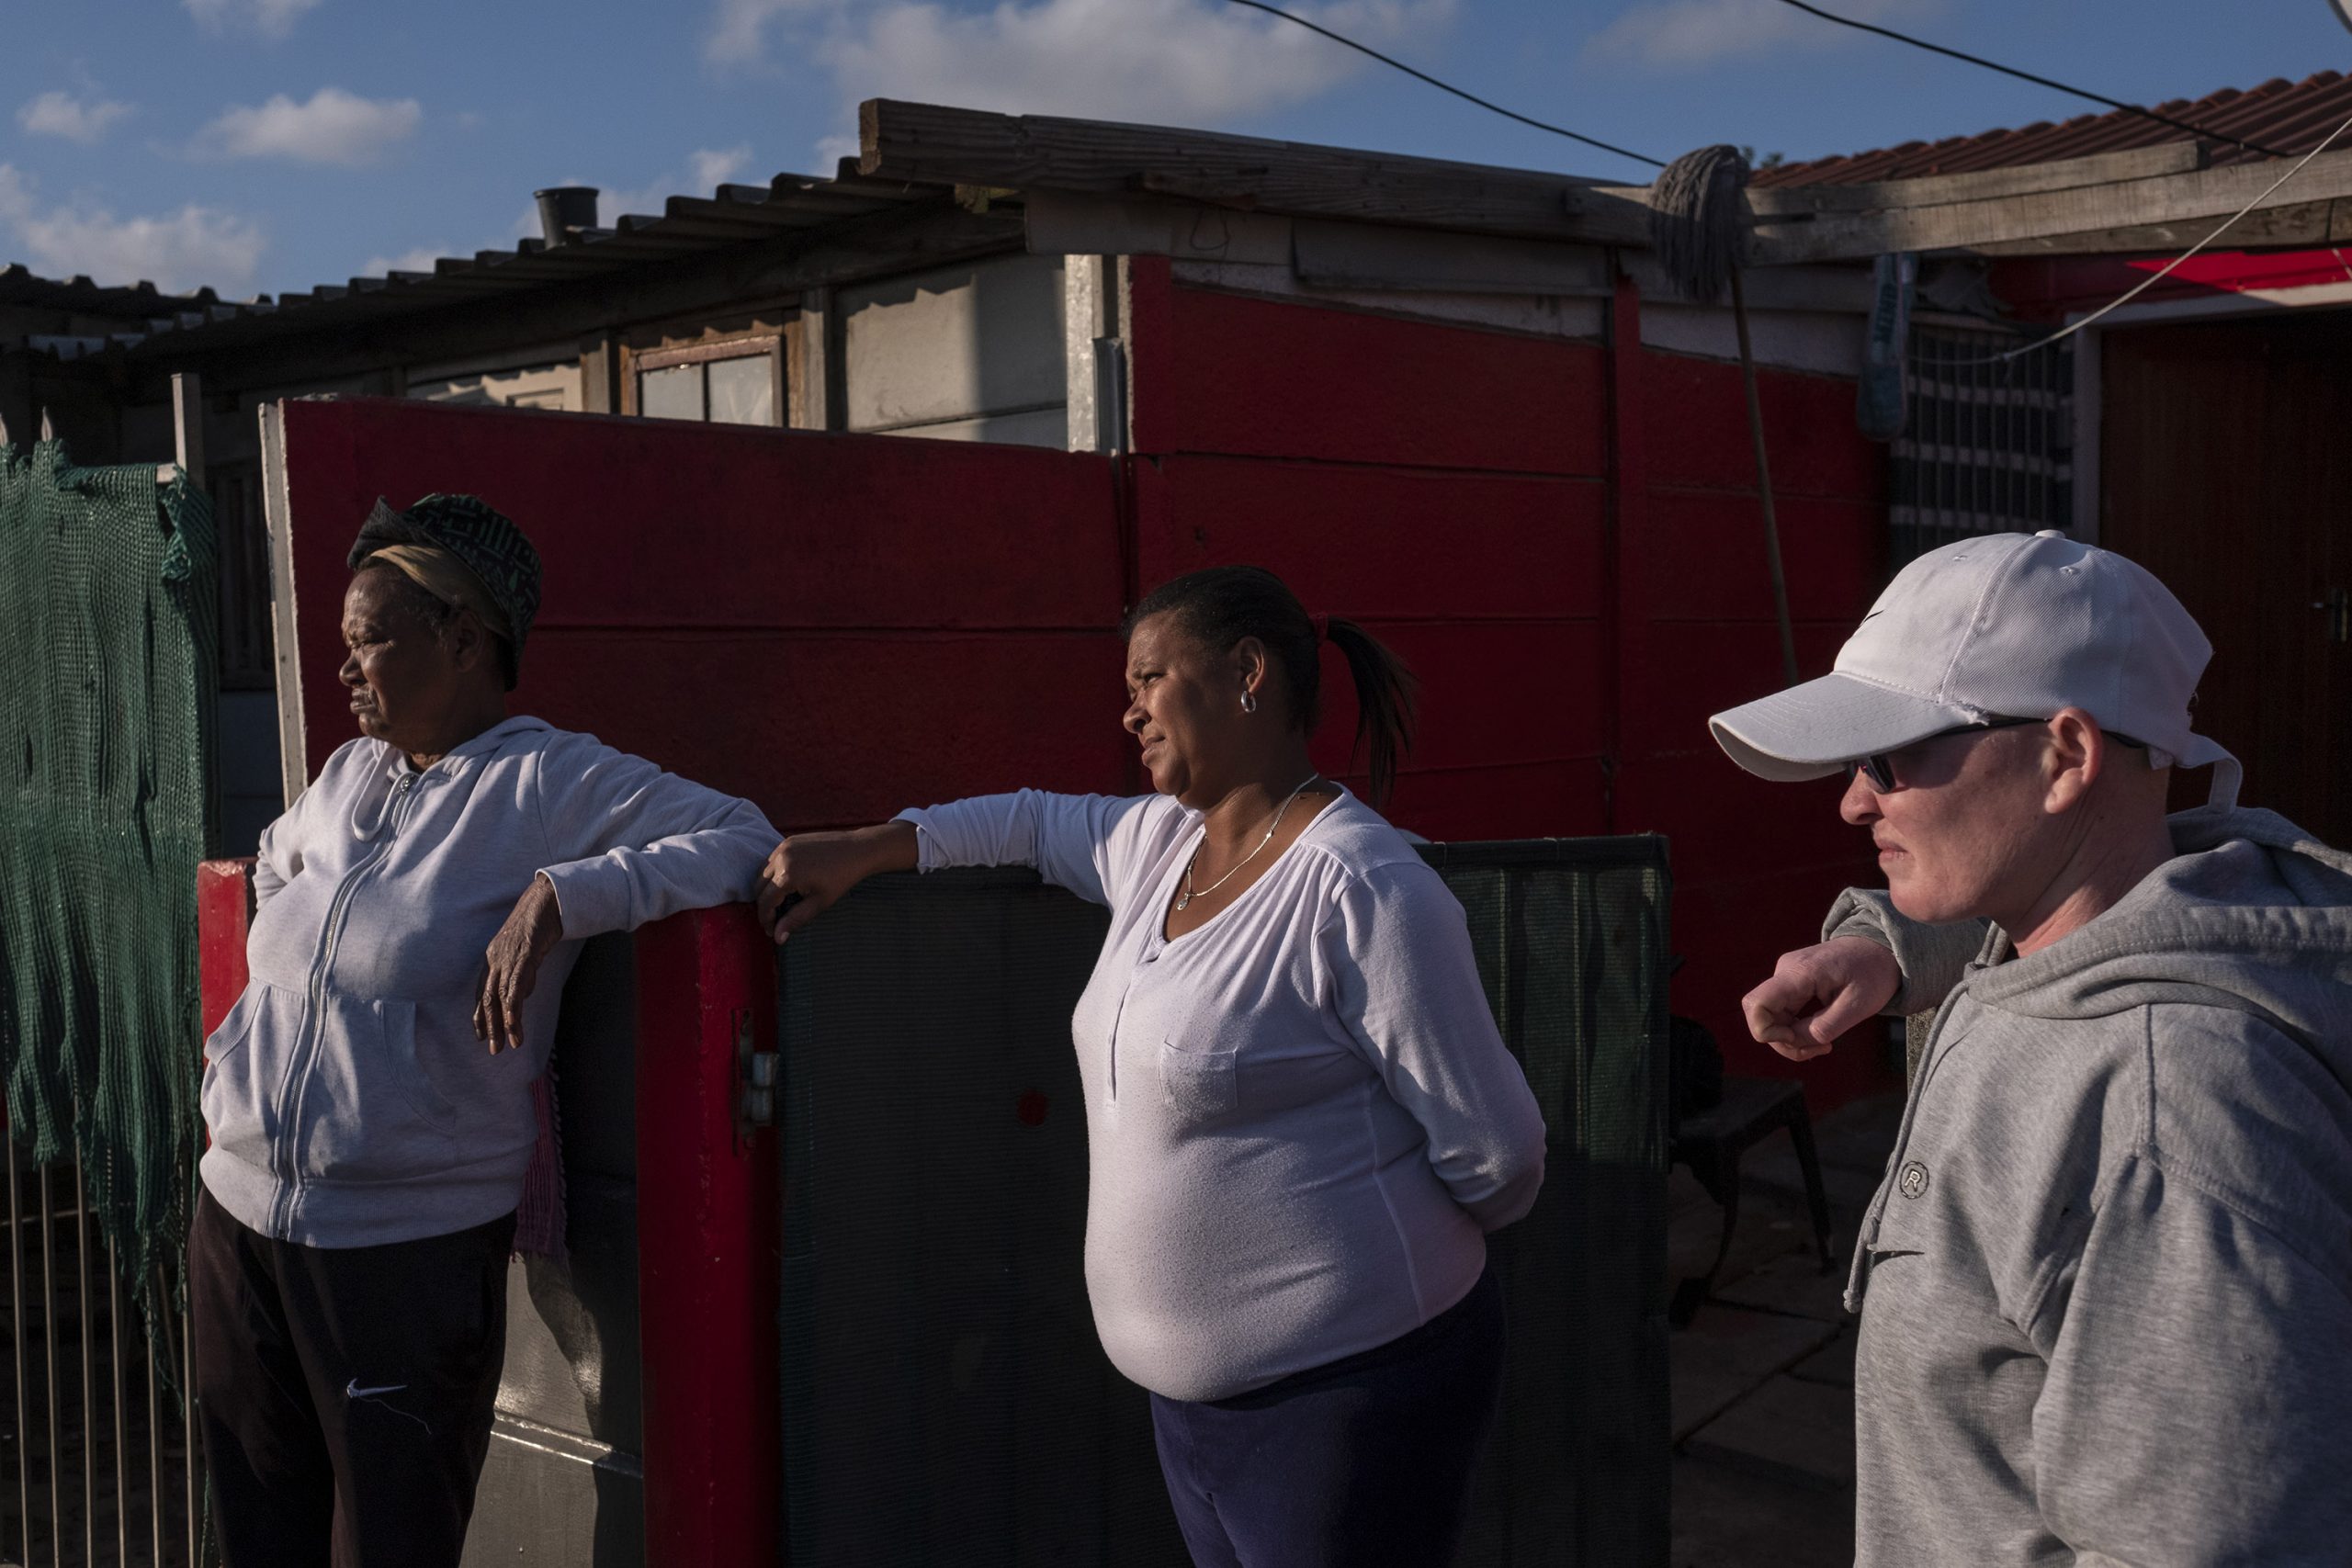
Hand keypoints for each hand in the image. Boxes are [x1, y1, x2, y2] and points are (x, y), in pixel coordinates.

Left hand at [475, 873, 564, 1054]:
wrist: (546, 900)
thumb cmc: (538, 923)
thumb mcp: (526, 951)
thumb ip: (521, 972)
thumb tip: (522, 994)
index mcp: (492, 958)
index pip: (483, 993)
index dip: (480, 1016)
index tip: (481, 1036)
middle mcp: (495, 960)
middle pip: (488, 1000)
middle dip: (489, 1027)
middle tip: (494, 1050)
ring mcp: (508, 958)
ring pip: (501, 997)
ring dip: (503, 1024)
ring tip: (510, 1044)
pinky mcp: (523, 956)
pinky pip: (515, 987)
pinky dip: (513, 1008)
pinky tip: (514, 1024)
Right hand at [755, 823, 912, 944]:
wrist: (857, 850)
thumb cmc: (841, 879)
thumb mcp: (819, 903)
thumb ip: (795, 919)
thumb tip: (778, 938)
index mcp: (787, 875)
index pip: (765, 901)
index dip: (765, 919)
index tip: (772, 931)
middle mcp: (780, 858)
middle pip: (758, 886)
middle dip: (763, 905)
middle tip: (774, 920)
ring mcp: (783, 846)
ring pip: (762, 872)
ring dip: (766, 889)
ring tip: (779, 904)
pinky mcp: (788, 840)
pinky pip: (771, 860)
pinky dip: (773, 873)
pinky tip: (786, 885)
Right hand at [1741, 937, 1900, 1061]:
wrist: (1880, 947)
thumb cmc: (1873, 973)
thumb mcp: (1858, 1006)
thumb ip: (1825, 1027)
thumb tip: (1794, 1041)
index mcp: (1800, 972)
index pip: (1756, 1003)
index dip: (1765, 1031)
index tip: (1797, 1038)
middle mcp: (1785, 971)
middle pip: (1760, 1017)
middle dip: (1784, 1042)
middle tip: (1820, 1048)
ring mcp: (1786, 976)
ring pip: (1769, 1018)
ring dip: (1791, 1039)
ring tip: (1823, 1044)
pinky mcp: (1791, 983)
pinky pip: (1781, 1013)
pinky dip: (1795, 1030)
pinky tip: (1817, 1033)